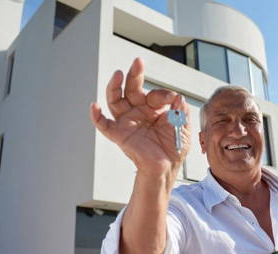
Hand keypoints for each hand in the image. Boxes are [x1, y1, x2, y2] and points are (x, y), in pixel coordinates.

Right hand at [90, 58, 190, 175]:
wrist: (166, 168)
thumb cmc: (174, 148)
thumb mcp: (183, 126)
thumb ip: (181, 110)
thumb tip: (177, 96)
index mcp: (153, 109)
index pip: (154, 94)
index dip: (162, 94)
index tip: (171, 100)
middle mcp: (138, 112)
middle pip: (131, 89)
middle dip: (134, 75)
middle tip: (138, 62)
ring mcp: (127, 122)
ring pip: (115, 100)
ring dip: (114, 87)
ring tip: (118, 74)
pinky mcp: (119, 134)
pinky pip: (103, 124)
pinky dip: (96, 116)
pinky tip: (94, 106)